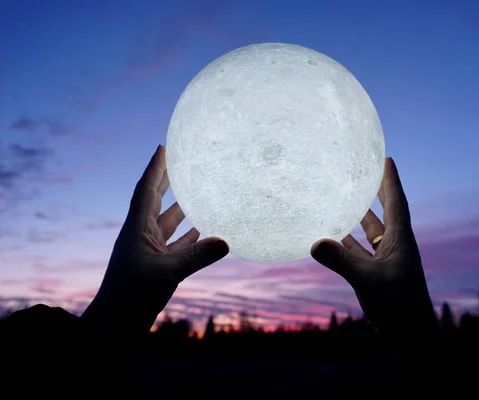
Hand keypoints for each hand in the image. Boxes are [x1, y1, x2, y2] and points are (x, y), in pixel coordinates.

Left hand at [82, 145, 228, 333]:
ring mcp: (150, 250)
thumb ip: (196, 257)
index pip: (147, 190)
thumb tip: (226, 241)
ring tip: (200, 191)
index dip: (155, 168)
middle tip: (181, 161)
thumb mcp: (166, 274)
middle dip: (168, 179)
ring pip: (169, 222)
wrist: (116, 326)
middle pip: (157, 200)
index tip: (164, 147)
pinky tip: (205, 229)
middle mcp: (142, 235)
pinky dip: (191, 235)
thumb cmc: (131, 297)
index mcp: (137, 229)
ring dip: (183, 207)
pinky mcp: (159, 266)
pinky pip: (178, 244)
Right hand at [311, 158, 437, 338]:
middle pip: (382, 212)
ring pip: (367, 233)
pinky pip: (357, 253)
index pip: (396, 202)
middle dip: (374, 193)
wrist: (410, 337)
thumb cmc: (399, 307)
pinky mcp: (374, 276)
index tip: (386, 158)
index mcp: (400, 241)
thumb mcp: (368, 280)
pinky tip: (330, 237)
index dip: (390, 180)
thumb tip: (314, 242)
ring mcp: (384, 262)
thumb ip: (341, 261)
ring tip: (341, 199)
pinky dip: (344, 244)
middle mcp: (393, 247)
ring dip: (356, 218)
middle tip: (362, 173)